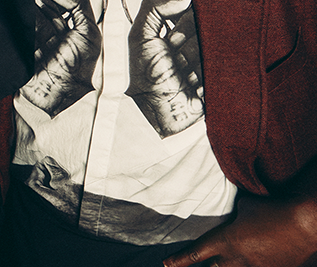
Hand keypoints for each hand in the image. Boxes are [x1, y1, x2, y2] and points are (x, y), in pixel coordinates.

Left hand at [163, 194, 316, 266]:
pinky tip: (254, 263)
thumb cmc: (273, 210)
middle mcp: (237, 258)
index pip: (194, 254)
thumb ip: (234, 214)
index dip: (178, 261)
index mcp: (225, 240)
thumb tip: (235, 215)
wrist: (305, 224)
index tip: (166, 264)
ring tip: (227, 262)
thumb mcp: (246, 207)